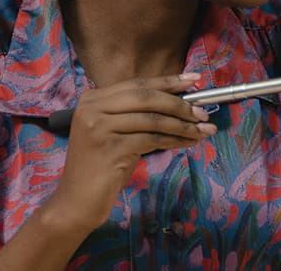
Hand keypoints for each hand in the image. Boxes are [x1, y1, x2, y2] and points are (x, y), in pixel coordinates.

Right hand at [40, 73, 215, 233]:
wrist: (77, 200)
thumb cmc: (102, 167)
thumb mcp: (116, 133)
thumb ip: (137, 114)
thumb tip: (181, 102)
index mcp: (92, 98)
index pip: (137, 84)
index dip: (168, 81)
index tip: (194, 79)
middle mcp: (91, 108)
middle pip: (145, 97)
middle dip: (179, 103)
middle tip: (203, 112)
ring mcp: (98, 127)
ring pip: (152, 119)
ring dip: (182, 125)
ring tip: (203, 130)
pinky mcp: (109, 148)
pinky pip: (151, 139)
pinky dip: (174, 140)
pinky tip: (187, 143)